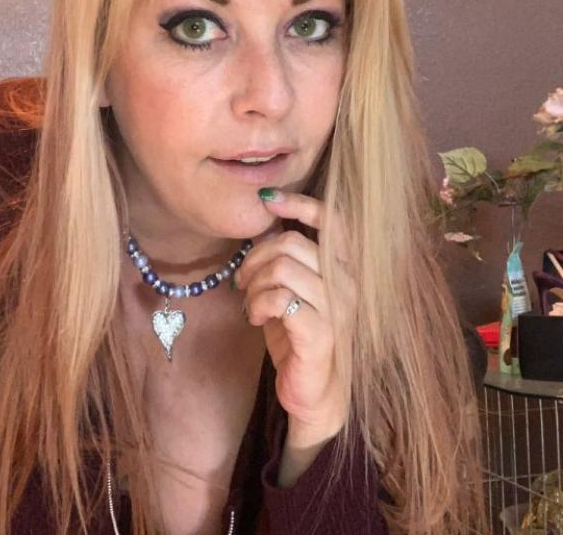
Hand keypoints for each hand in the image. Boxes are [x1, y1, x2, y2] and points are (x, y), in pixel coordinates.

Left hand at [235, 188, 355, 445]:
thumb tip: (264, 221)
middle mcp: (346, 281)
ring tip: (250, 302)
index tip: (266, 199)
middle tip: (243, 280)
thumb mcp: (291, 288)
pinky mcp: (321, 332)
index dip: (298, 203)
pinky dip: (257, 304)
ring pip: (281, 268)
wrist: (313, 390)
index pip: (331, 219)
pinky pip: (279, 299)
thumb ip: (285, 256)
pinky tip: (255, 317)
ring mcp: (337, 307)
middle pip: (290, 242)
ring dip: (254, 284)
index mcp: (342, 266)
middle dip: (255, 257)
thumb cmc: (298, 333)